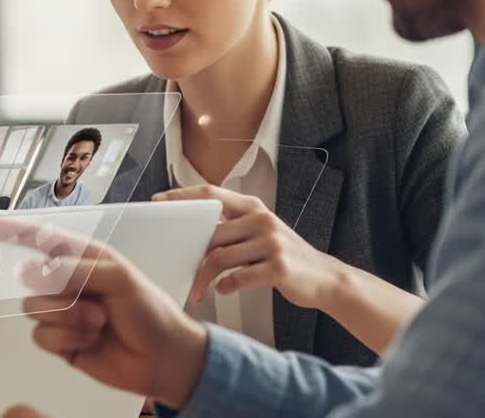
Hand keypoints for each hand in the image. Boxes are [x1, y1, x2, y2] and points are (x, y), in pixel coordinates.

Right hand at [0, 218, 208, 408]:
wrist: (163, 358)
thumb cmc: (150, 311)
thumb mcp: (118, 277)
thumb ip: (75, 269)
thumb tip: (38, 271)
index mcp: (82, 257)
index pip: (41, 239)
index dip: (12, 232)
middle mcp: (68, 282)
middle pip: (32, 278)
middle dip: (61, 292)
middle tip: (94, 301)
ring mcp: (62, 312)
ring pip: (33, 308)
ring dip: (68, 317)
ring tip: (98, 322)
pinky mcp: (60, 340)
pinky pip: (40, 336)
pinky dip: (66, 338)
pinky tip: (90, 339)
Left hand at [154, 185, 343, 309]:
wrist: (326, 278)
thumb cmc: (283, 256)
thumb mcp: (260, 232)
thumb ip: (232, 227)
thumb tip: (191, 231)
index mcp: (253, 207)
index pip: (210, 194)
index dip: (181, 196)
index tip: (157, 201)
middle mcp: (261, 220)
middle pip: (210, 233)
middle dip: (190, 253)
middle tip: (176, 266)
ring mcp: (271, 243)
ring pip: (219, 258)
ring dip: (203, 278)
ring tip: (197, 290)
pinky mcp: (279, 268)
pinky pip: (238, 278)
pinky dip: (225, 286)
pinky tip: (224, 290)